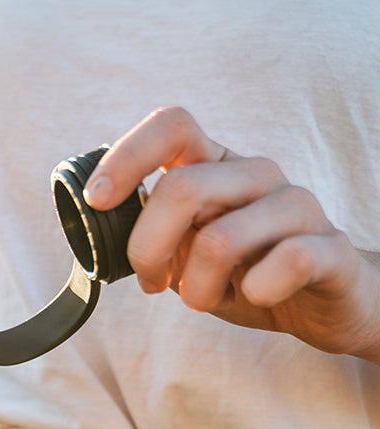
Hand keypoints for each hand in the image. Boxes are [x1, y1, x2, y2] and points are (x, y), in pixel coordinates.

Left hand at [83, 106, 379, 363]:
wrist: (321, 302)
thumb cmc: (242, 272)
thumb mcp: (183, 252)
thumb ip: (150, 235)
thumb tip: (100, 235)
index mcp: (215, 167)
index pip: (170, 126)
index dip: (126, 157)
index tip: (97, 200)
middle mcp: (256, 174)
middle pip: (181, 190)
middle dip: (147, 250)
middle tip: (152, 283)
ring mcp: (297, 206)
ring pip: (221, 240)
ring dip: (195, 287)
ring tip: (202, 299)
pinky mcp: (330, 248)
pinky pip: (288, 261)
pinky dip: (257, 291)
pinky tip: (255, 296)